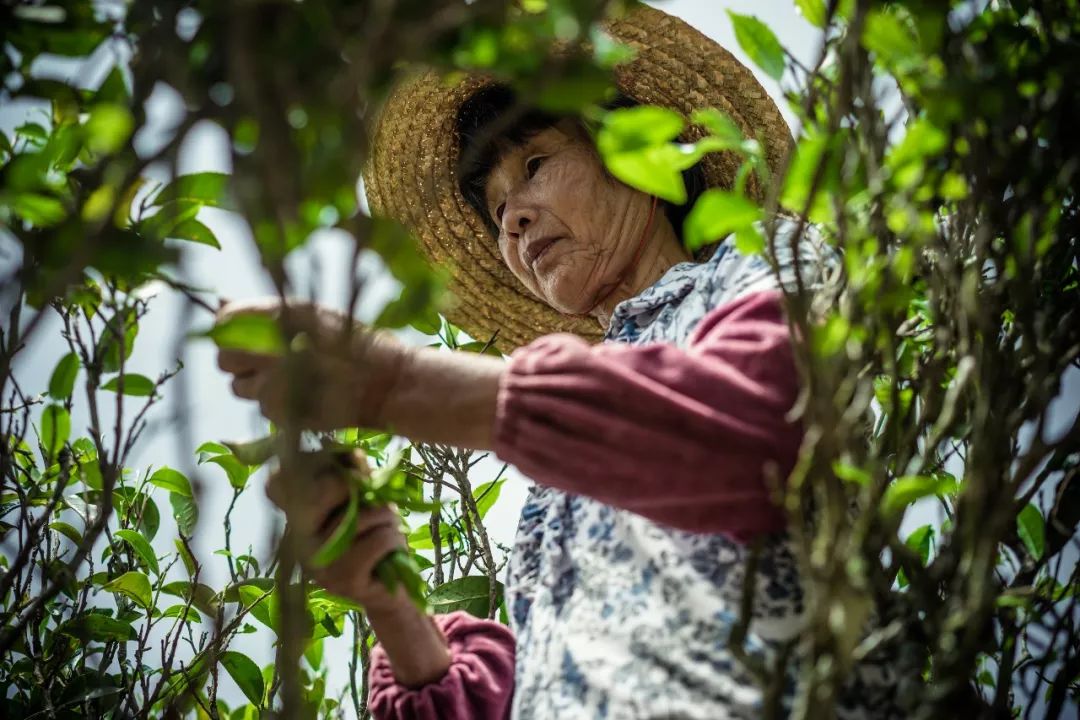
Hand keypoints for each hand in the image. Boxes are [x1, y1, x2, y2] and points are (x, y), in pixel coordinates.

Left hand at [216, 299, 408, 430]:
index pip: (224, 323)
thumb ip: (265, 312)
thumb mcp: (313, 315)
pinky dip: (276, 404)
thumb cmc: (353, 344)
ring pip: (239, 386)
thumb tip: (219, 304)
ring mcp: (271, 382)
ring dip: (256, 385)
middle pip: (224, 358)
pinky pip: (260, 407)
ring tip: (292, 380)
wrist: (386, 384)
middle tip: (267, 363)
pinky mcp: (278, 411)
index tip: (247, 338)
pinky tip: (303, 396)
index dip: (231, 332)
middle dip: (239, 363)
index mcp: (280, 314)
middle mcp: (270, 347)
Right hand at [266, 450, 410, 612]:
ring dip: (387, 518)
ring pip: (359, 518)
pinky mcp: (342, 580)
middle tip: (379, 501)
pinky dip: (393, 539)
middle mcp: (299, 539)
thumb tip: (354, 455)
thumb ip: (356, 475)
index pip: (278, 482)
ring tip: (390, 527)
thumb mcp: (366, 499)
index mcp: (298, 515)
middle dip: (359, 487)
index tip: (348, 468)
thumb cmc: (376, 536)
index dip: (313, 464)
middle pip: (320, 492)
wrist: (389, 589)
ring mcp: (317, 562)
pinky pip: (377, 542)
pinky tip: (393, 547)